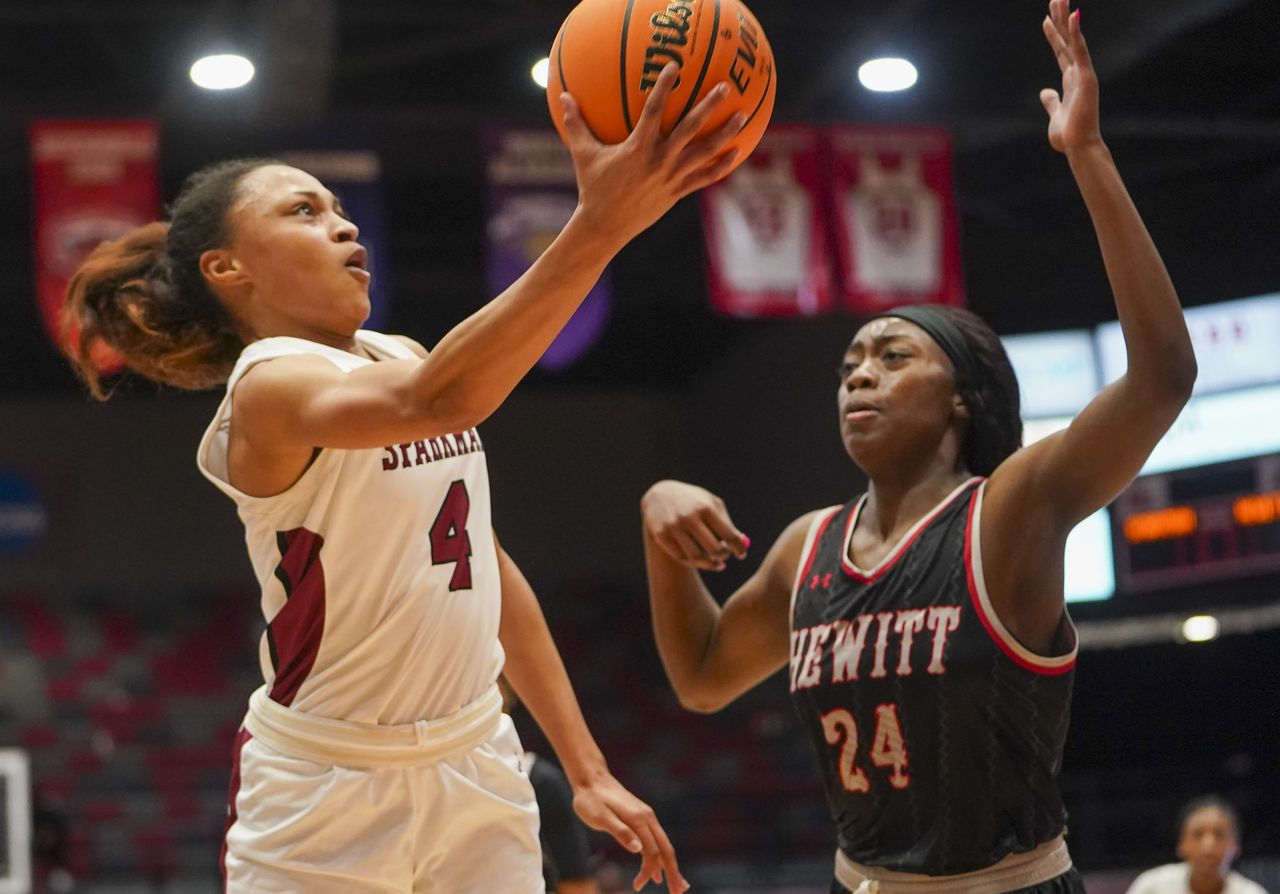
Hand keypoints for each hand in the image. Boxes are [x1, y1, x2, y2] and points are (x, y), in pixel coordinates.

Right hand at [562, 63, 745, 245]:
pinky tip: (736, 154)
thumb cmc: (592, 187)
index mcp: (637, 148)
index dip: (664, 87)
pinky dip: (721, 166)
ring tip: (742, 117)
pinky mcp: (677, 192)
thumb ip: (576, 124)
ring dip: (724, 135)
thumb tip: (563, 96)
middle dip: (708, 106)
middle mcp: (659, 161)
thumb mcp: (582, 154)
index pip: (653, 110)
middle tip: (725, 87)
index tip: (676, 67)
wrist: (605, 227)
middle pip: (689, 128)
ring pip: (704, 153)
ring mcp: (671, 177)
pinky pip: (704, 178)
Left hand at [571, 772, 688, 893]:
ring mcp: (646, 817)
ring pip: (663, 845)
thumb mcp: (600, 817)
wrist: (591, 778)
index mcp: (640, 819)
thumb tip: (638, 849)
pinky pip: (655, 841)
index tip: (638, 887)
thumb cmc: (591, 799)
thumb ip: (619, 831)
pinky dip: (660, 858)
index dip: (649, 871)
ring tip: (676, 886)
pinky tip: (659, 871)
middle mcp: (648, 818)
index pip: (652, 851)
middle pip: (666, 849)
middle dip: (674, 872)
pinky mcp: (640, 818)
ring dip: (670, 867)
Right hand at [642, 480, 749, 571]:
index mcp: (706, 507)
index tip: (742, 555)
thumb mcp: (711, 503)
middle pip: (714, 549)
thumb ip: (727, 523)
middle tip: (726, 555)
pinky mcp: (662, 536)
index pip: (729, 535)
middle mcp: (689, 517)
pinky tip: (701, 561)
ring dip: (710, 564)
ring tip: (717, 562)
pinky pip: (682, 558)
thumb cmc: (693, 501)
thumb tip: (743, 543)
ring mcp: (674, 527)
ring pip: (697, 558)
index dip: (739, 548)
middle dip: (724, 555)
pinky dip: (694, 563)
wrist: (660, 494)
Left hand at [1040, 0, 1101, 153]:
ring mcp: (1083, 73)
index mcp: (1070, 80)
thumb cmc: (1069, 135)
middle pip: (1067, 40)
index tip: (1047, 18)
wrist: (1078, 147)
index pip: (1060, 51)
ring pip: (1073, 40)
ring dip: (1066, 19)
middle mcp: (1078, 73)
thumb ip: (1051, 101)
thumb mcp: (1054, 115)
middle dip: (1060, 19)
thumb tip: (1045, 92)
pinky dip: (1076, 33)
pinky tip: (1072, 16)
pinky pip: (1080, 51)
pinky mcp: (1086, 77)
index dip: (1053, 35)